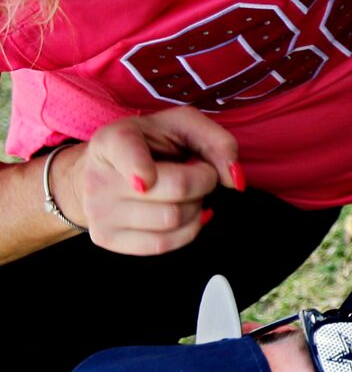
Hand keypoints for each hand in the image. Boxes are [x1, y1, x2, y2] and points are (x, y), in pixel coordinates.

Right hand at [63, 108, 240, 253]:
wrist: (105, 171)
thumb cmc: (150, 145)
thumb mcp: (183, 126)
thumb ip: (218, 142)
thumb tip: (234, 180)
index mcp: (112, 141)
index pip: (125, 154)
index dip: (138, 167)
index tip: (146, 180)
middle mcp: (98, 178)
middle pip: (176, 190)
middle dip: (204, 182)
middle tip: (197, 173)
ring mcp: (99, 211)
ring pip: (173, 219)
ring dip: (196, 207)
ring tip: (184, 193)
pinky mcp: (107, 238)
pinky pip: (162, 244)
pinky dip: (186, 230)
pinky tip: (182, 213)